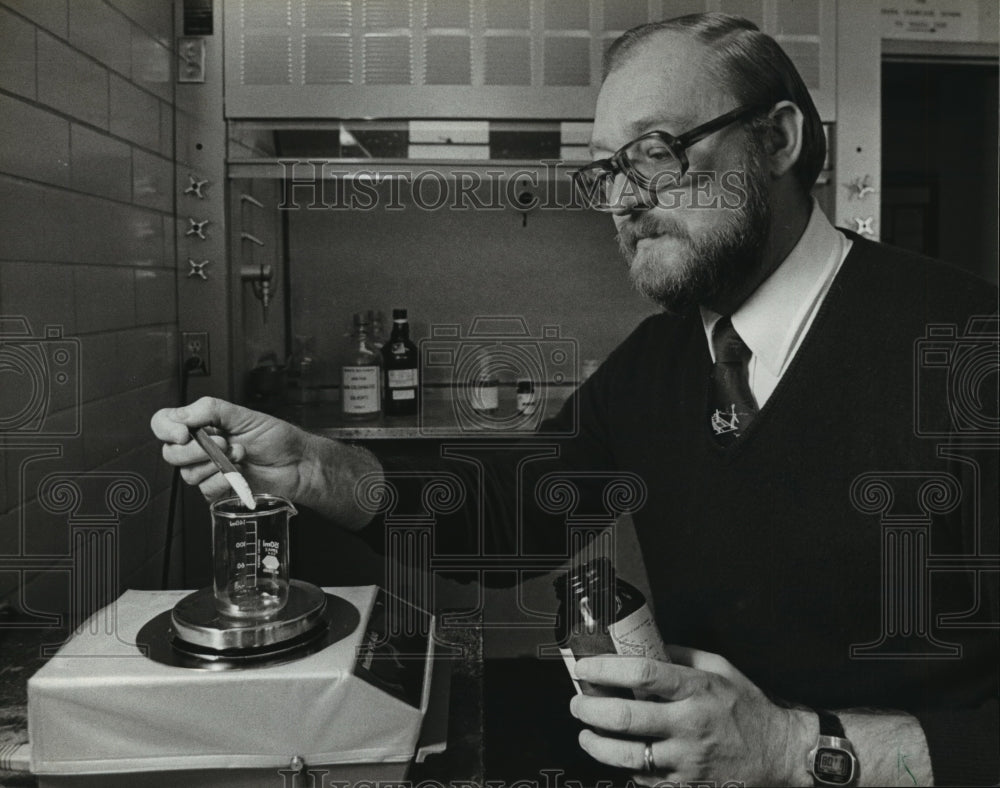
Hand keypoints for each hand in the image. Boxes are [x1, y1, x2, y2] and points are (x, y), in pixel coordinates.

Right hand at [151, 397, 312, 501]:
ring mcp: (209, 470)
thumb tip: (181, 416)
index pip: (164, 423)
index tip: (184, 432)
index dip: (166, 428)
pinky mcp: (219, 490)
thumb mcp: (243, 415)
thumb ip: (210, 410)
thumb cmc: (276, 438)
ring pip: (187, 474)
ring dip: (215, 464)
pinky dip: (221, 481)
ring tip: (239, 455)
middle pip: (170, 453)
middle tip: (223, 443)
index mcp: (203, 425)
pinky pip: (205, 490)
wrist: (297, 463)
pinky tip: (239, 473)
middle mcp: (201, 448)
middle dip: (194, 450)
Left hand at [569, 646, 811, 786]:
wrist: (779, 754)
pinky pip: (644, 779)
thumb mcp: (719, 668)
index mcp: (696, 689)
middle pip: (626, 718)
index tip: (584, 667)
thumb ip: (681, 656)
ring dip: (596, 745)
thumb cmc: (746, 707)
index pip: (641, 674)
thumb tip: (644, 645)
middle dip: (590, 709)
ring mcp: (687, 760)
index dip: (605, 670)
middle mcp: (689, 725)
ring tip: (586, 733)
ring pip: (627, 756)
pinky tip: (620, 755)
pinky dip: (626, 767)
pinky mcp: (686, 786)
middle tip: (577, 703)